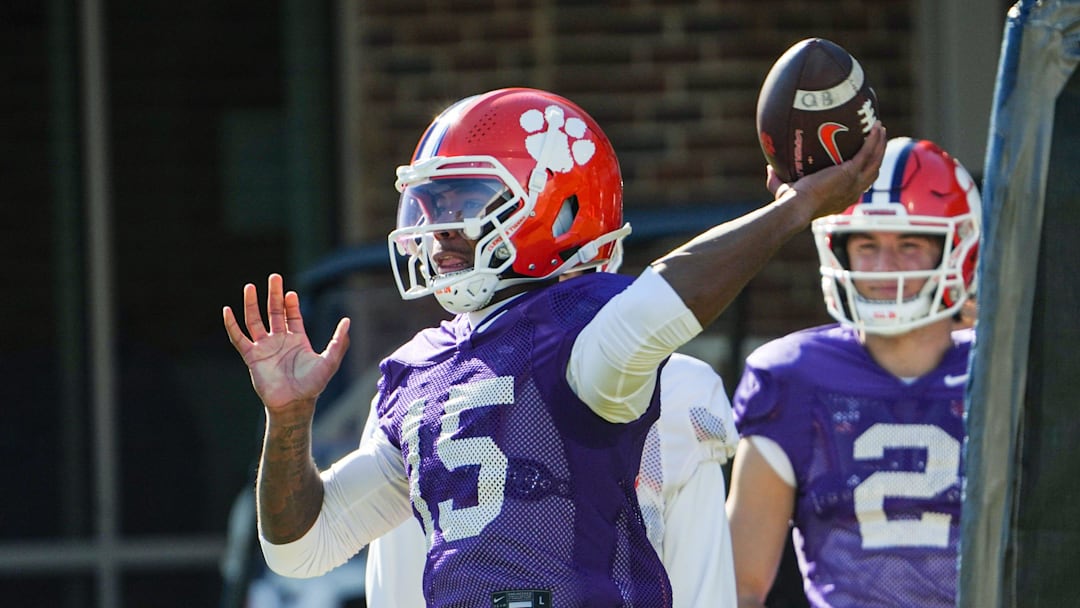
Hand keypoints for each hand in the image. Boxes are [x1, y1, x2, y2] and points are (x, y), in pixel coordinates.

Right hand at [223, 273, 350, 413]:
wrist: (294, 403)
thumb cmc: (313, 385)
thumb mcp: (329, 361)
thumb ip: (338, 341)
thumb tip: (347, 321)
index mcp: (297, 339)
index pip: (292, 315)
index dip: (291, 303)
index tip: (290, 293)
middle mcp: (280, 340)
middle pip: (274, 312)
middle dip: (274, 295)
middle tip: (274, 277)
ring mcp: (264, 348)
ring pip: (255, 321)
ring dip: (252, 304)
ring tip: (249, 287)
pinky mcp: (252, 357)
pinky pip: (239, 338)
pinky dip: (232, 325)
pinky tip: (227, 311)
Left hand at [775, 121, 885, 218]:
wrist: (798, 206)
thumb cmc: (790, 203)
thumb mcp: (785, 192)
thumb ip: (777, 181)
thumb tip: (769, 168)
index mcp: (843, 199)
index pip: (859, 186)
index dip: (864, 174)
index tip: (863, 162)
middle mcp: (853, 192)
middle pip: (873, 172)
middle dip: (877, 157)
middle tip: (878, 141)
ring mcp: (854, 182)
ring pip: (875, 161)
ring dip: (880, 145)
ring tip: (880, 129)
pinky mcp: (851, 172)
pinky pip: (867, 152)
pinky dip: (873, 140)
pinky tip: (875, 127)